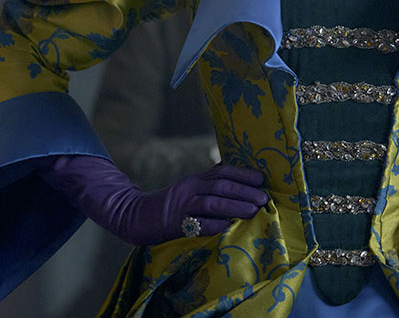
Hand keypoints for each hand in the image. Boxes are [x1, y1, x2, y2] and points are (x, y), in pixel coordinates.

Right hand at [42, 155, 267, 245]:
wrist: (135, 216)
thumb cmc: (169, 205)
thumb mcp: (190, 189)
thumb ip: (209, 184)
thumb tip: (236, 178)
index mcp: (195, 179)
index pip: (222, 171)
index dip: (242, 174)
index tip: (261, 178)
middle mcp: (190, 188)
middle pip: (220, 186)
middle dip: (244, 191)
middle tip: (263, 198)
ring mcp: (182, 205)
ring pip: (211, 202)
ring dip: (234, 206)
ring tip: (253, 211)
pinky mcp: (175, 223)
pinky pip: (197, 223)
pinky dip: (214, 224)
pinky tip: (228, 226)